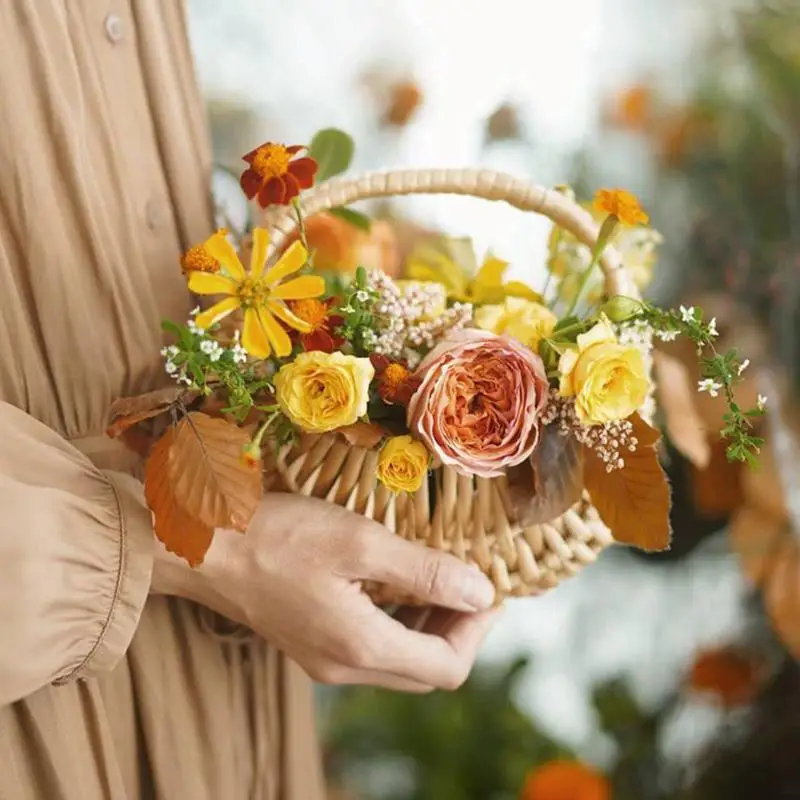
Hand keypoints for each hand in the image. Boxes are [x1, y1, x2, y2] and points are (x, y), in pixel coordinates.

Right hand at [152, 493, 500, 692]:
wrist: (200, 545)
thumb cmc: (277, 535)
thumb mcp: (361, 542)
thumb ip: (426, 571)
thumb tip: (482, 593)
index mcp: (362, 647)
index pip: (448, 666)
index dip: (478, 628)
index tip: (488, 585)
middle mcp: (345, 668)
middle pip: (427, 670)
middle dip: (458, 627)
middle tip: (467, 579)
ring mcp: (324, 660)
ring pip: (400, 661)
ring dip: (430, 625)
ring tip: (438, 576)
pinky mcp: (310, 643)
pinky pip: (372, 647)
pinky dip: (398, 621)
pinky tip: (395, 581)